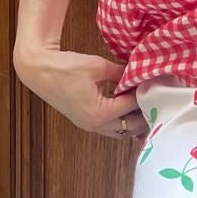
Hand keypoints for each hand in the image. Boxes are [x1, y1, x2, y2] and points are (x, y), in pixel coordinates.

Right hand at [12, 41, 149, 140]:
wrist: (37, 69)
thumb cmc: (65, 67)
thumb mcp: (98, 66)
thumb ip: (121, 73)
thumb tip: (138, 73)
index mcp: (100, 113)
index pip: (133, 107)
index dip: (146, 96)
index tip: (157, 87)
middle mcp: (95, 125)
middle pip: (130, 127)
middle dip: (145, 115)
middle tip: (159, 101)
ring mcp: (88, 125)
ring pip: (120, 131)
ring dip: (134, 122)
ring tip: (148, 108)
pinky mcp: (84, 121)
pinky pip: (109, 127)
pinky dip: (121, 121)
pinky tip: (131, 111)